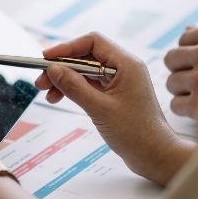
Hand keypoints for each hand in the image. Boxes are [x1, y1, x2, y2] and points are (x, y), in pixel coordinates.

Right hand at [35, 33, 193, 185]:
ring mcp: (119, 81)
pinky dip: (73, 88)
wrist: (155, 156)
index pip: (92, 42)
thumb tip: (53, 70)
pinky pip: (89, 83)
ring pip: (85, 71)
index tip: (46, 58)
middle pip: (86, 56)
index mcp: (127, 64)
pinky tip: (59, 98)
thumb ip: (74, 87)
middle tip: (41, 80)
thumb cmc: (136, 133)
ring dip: (64, 79)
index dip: (67, 47)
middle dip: (61, 66)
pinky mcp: (115, 94)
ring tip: (47, 93)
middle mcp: (124, 68)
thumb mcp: (100, 109)